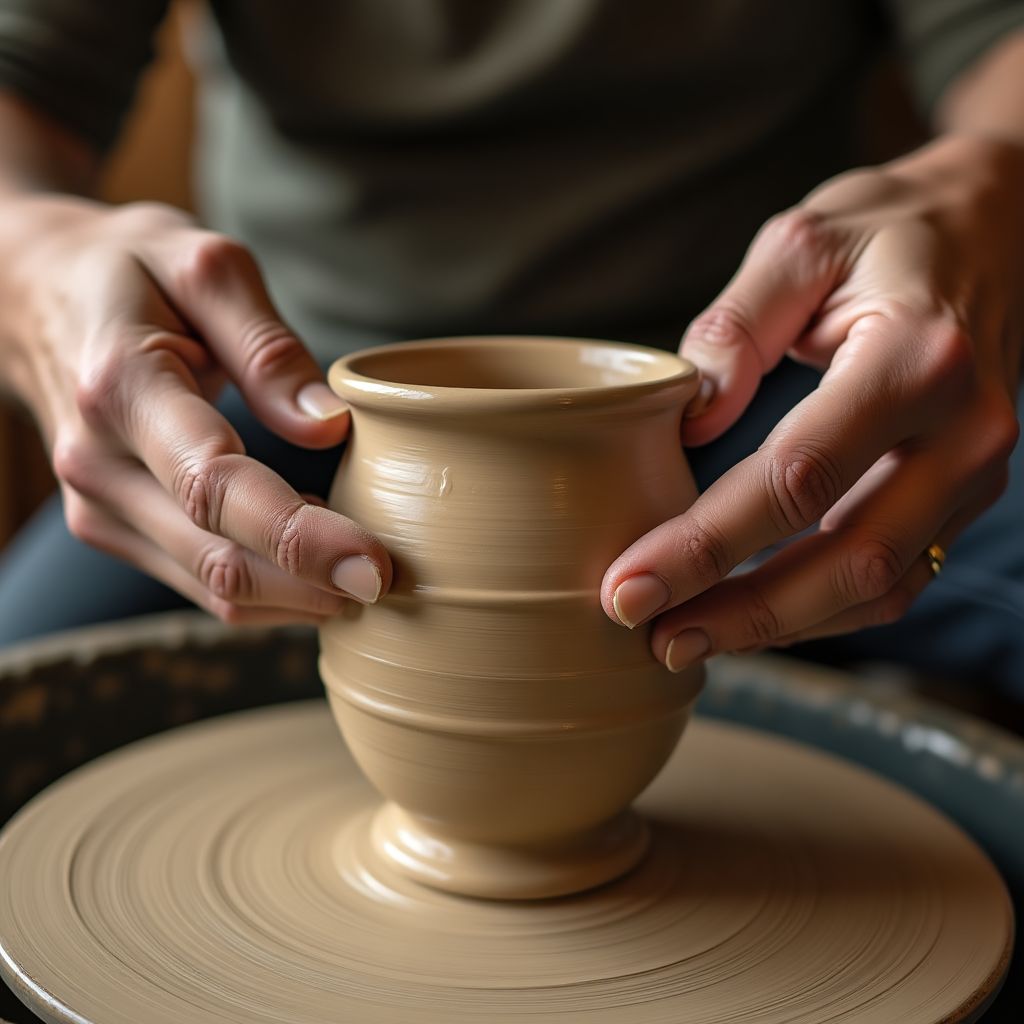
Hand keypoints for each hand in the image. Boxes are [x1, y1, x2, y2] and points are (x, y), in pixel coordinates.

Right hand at [6, 197, 390, 623]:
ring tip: (366, 576)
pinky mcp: (113, 527)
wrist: (34, 295)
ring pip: (210, 588)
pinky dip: (266, 586)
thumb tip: (330, 423)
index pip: (214, 488)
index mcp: (122, 388)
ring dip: (295, 596)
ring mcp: (99, 506)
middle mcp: (99, 463)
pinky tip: (315, 564)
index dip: (300, 538)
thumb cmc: (129, 270)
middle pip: (218, 559)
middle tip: (397, 583)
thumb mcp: (205, 268)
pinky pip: (198, 581)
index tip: (375, 564)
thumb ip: (269, 348)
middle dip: (314, 584)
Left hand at [602, 135, 1021, 668]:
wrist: (1004, 226)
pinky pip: (898, 576)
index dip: (707, 544)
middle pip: (848, 558)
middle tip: (650, 635)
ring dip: (779, 628)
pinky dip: (822, 612)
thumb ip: (736, 326)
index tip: (629, 583)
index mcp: (918, 358)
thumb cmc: (890, 229)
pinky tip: (753, 617)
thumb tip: (690, 422)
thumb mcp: (803, 242)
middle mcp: (963, 430)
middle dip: (740, 612)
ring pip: (879, 586)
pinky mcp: (965, 493)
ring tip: (686, 642)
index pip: (798, 476)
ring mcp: (976, 471)